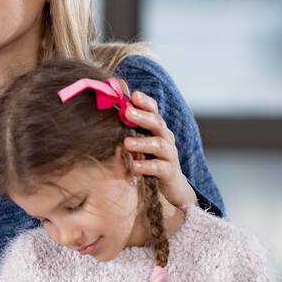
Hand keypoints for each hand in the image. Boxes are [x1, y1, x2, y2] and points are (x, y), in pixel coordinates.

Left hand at [119, 89, 196, 209]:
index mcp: (156, 128)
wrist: (170, 187)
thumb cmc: (149, 158)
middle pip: (157, 123)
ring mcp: (169, 155)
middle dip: (142, 117)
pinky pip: (158, 167)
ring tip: (126, 143)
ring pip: (159, 145)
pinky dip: (145, 166)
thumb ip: (127, 125)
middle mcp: (165, 138)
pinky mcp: (168, 172)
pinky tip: (133, 166)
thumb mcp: (138, 141)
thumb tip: (111, 99)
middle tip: (127, 112)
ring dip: (142, 142)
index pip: (153, 110)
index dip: (145, 102)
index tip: (134, 95)